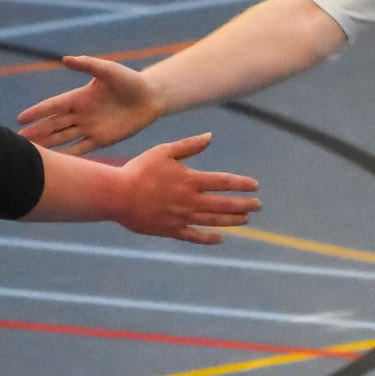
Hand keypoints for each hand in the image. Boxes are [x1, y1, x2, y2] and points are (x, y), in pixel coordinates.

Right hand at [18, 54, 161, 151]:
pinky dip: (68, 155)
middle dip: (37, 132)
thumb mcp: (108, 71)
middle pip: (53, 125)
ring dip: (48, 145)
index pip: (52, 106)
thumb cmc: (129, 80)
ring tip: (32, 153)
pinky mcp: (101, 140)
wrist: (150, 97)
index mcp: (78, 97)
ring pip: (63, 138)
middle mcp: (80, 114)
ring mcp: (89, 128)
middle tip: (19, 141)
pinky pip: (81, 149)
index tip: (20, 118)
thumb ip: (88, 65)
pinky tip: (57, 164)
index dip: (37, 112)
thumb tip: (65, 59)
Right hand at [113, 135, 259, 243]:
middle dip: (244, 205)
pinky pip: (194, 236)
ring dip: (232, 220)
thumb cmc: (138, 170)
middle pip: (224, 204)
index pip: (224, 182)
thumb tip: (210, 136)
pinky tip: (220, 239)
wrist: (116, 195)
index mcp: (190, 180)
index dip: (242, 184)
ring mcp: (181, 217)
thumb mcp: (163, 152)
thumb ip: (189, 146)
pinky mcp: (170, 230)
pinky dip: (208, 238)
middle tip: (258, 205)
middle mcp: (190, 200)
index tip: (255, 186)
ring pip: (214, 221)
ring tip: (245, 219)